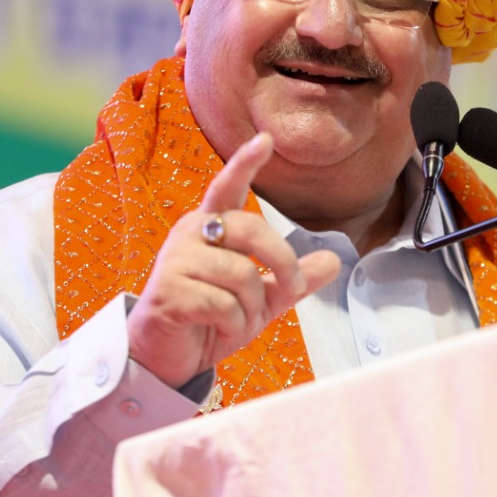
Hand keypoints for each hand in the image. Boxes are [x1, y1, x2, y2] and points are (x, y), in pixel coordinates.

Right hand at [127, 133, 340, 388]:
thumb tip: (334, 259)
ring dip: (253, 307)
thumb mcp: (259, 298)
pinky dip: (233, 325)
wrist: (163, 356)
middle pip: (252, 229)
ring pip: (242, 274)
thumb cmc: (208, 319)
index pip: (228, 187)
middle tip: (292, 288)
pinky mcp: (169, 291)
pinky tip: (219, 330)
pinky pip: (224, 304)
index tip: (265, 140)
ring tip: (238, 321)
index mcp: (211, 227)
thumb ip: (291, 278)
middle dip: (283, 261)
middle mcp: (191, 234)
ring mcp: (176, 261)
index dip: (245, 163)